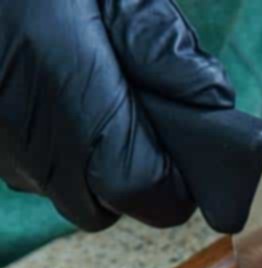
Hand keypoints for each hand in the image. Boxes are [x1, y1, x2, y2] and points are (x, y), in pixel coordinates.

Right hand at [0, 0, 261, 233]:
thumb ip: (165, 48)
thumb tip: (214, 106)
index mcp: (67, 90)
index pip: (143, 188)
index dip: (176, 180)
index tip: (188, 148)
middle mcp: (26, 134)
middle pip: (108, 203)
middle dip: (139, 173)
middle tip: (145, 119)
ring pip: (69, 192)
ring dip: (96, 162)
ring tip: (95, 97)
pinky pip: (33, 169)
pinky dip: (56, 147)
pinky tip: (53, 94)